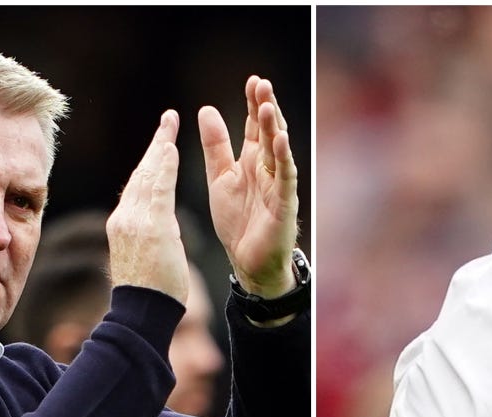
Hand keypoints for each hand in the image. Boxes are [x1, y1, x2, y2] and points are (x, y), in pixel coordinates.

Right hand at [105, 111, 189, 305]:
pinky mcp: (149, 226)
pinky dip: (163, 166)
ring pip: (147, 176)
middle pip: (140, 174)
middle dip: (155, 145)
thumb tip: (156, 227)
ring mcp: (134, 221)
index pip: (138, 186)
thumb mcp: (144, 258)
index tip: (160, 143)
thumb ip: (149, 235)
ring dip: (160, 147)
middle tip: (167, 120)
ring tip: (170, 125)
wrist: (141, 313)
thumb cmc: (148, 295)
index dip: (150, 162)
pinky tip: (171, 147)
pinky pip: (157, 188)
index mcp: (123, 226)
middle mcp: (124, 219)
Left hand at [199, 77, 298, 296]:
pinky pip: (285, 178)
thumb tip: (206, 109)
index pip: (255, 126)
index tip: (252, 81)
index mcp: (252, 161)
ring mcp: (278, 185)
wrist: (246, 261)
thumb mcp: (219, 178)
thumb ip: (215, 146)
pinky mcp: (283, 204)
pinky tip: (281, 140)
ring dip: (274, 127)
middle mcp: (268, 168)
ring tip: (267, 105)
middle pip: (269, 132)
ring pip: (278, 151)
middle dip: (266, 107)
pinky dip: (284, 159)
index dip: (253, 104)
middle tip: (262, 84)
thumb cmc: (237, 221)